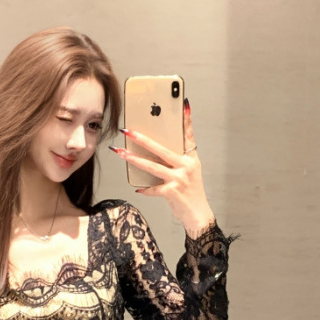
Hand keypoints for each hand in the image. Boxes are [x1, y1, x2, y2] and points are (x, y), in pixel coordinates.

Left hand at [109, 98, 215, 235]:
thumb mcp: (189, 173)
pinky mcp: (172, 192)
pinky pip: (153, 188)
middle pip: (162, 149)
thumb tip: (154, 151)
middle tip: (128, 131)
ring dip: (134, 159)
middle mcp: (187, 166)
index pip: (189, 135)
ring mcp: (180, 179)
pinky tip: (138, 189)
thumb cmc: (191, 193)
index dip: (186, 120)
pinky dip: (145, 189)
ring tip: (121, 153)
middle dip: (143, 139)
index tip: (183, 104)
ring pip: (152, 166)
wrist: (198, 216)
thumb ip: (176, 161)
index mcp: (191, 159)